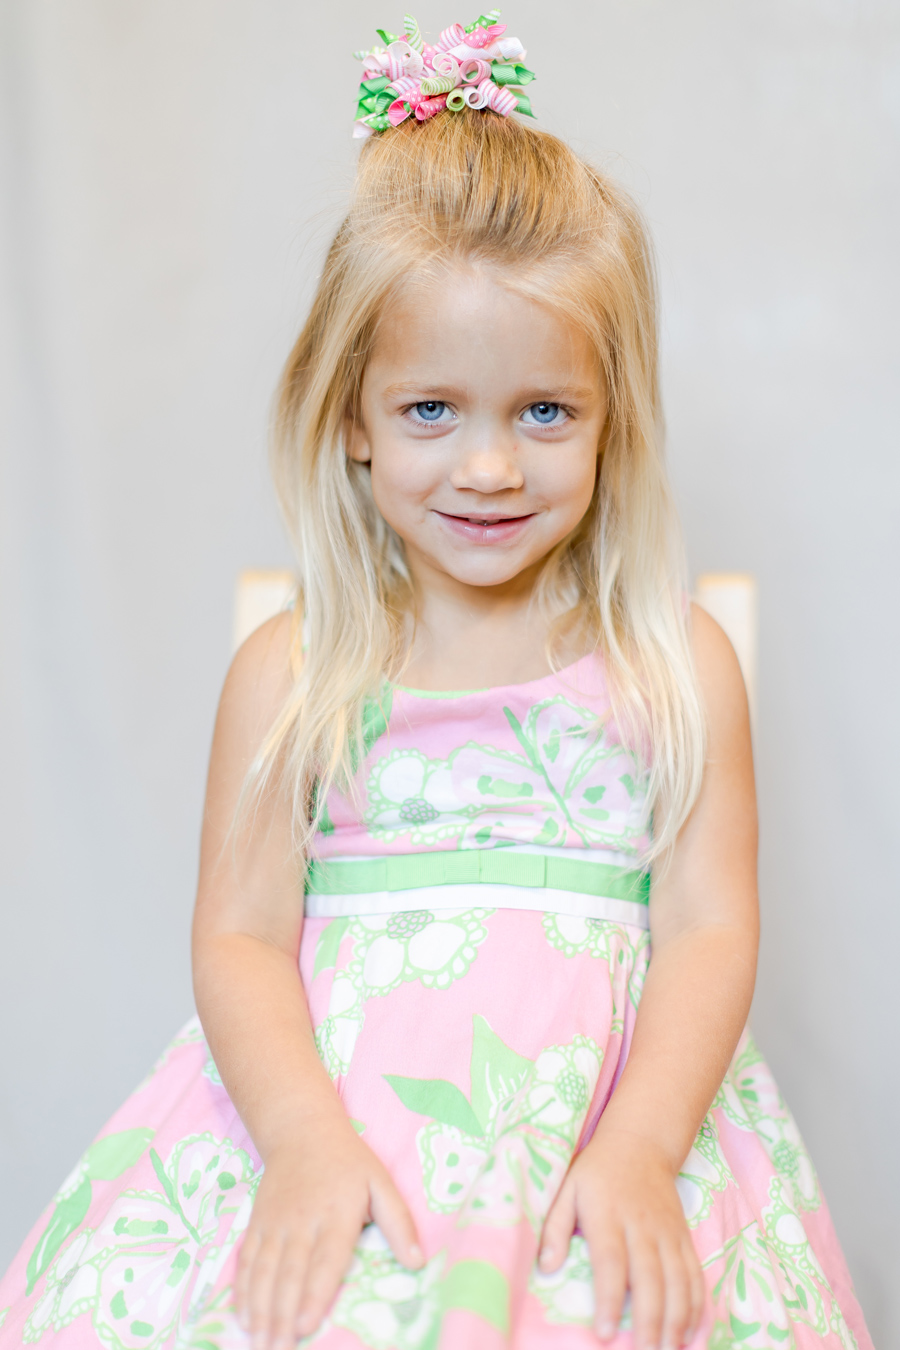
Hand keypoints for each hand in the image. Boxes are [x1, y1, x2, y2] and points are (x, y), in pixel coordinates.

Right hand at [235, 1120, 422, 1348]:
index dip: (314, 1294)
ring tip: (259, 1344)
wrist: (301, 1129)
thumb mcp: (380, 1183)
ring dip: (260, 1311)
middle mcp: (302, 1221)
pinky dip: (241, 1290)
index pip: (325, 1260)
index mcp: (336, 1214)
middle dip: (281, 1316)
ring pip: (264, 1271)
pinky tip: (241, 1317)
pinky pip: (246, 1260)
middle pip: (289, 1274)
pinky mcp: (258, 1223)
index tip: (305, 1327)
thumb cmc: (348, 1162)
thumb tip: (418, 1262)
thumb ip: (399, 1222)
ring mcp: (275, 1223)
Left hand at [539, 1129, 704, 1349]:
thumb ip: (555, 1229)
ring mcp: (668, 1231)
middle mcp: (641, 1225)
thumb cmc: (597, 1173)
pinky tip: (690, 1332)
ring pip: (678, 1280)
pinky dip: (696, 1305)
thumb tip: (546, 1268)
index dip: (610, 1299)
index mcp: (608, 1214)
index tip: (606, 1334)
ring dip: (677, 1320)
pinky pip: (695, 1273)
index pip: (611, 1262)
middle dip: (649, 1322)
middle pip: (650, 1278)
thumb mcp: (567, 1190)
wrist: (640, 1142)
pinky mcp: (684, 1235)